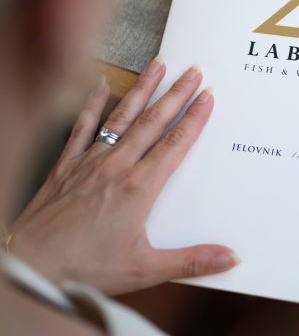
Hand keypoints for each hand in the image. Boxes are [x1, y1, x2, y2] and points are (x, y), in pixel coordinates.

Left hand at [10, 58, 238, 294]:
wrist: (31, 266)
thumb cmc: (84, 270)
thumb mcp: (144, 270)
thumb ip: (191, 261)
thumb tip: (231, 258)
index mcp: (139, 188)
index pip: (175, 144)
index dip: (194, 119)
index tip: (208, 96)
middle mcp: (116, 167)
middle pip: (153, 122)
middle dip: (176, 94)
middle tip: (193, 71)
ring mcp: (89, 162)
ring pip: (122, 117)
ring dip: (143, 90)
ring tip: (158, 65)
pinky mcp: (66, 165)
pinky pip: (82, 126)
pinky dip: (93, 104)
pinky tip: (101, 85)